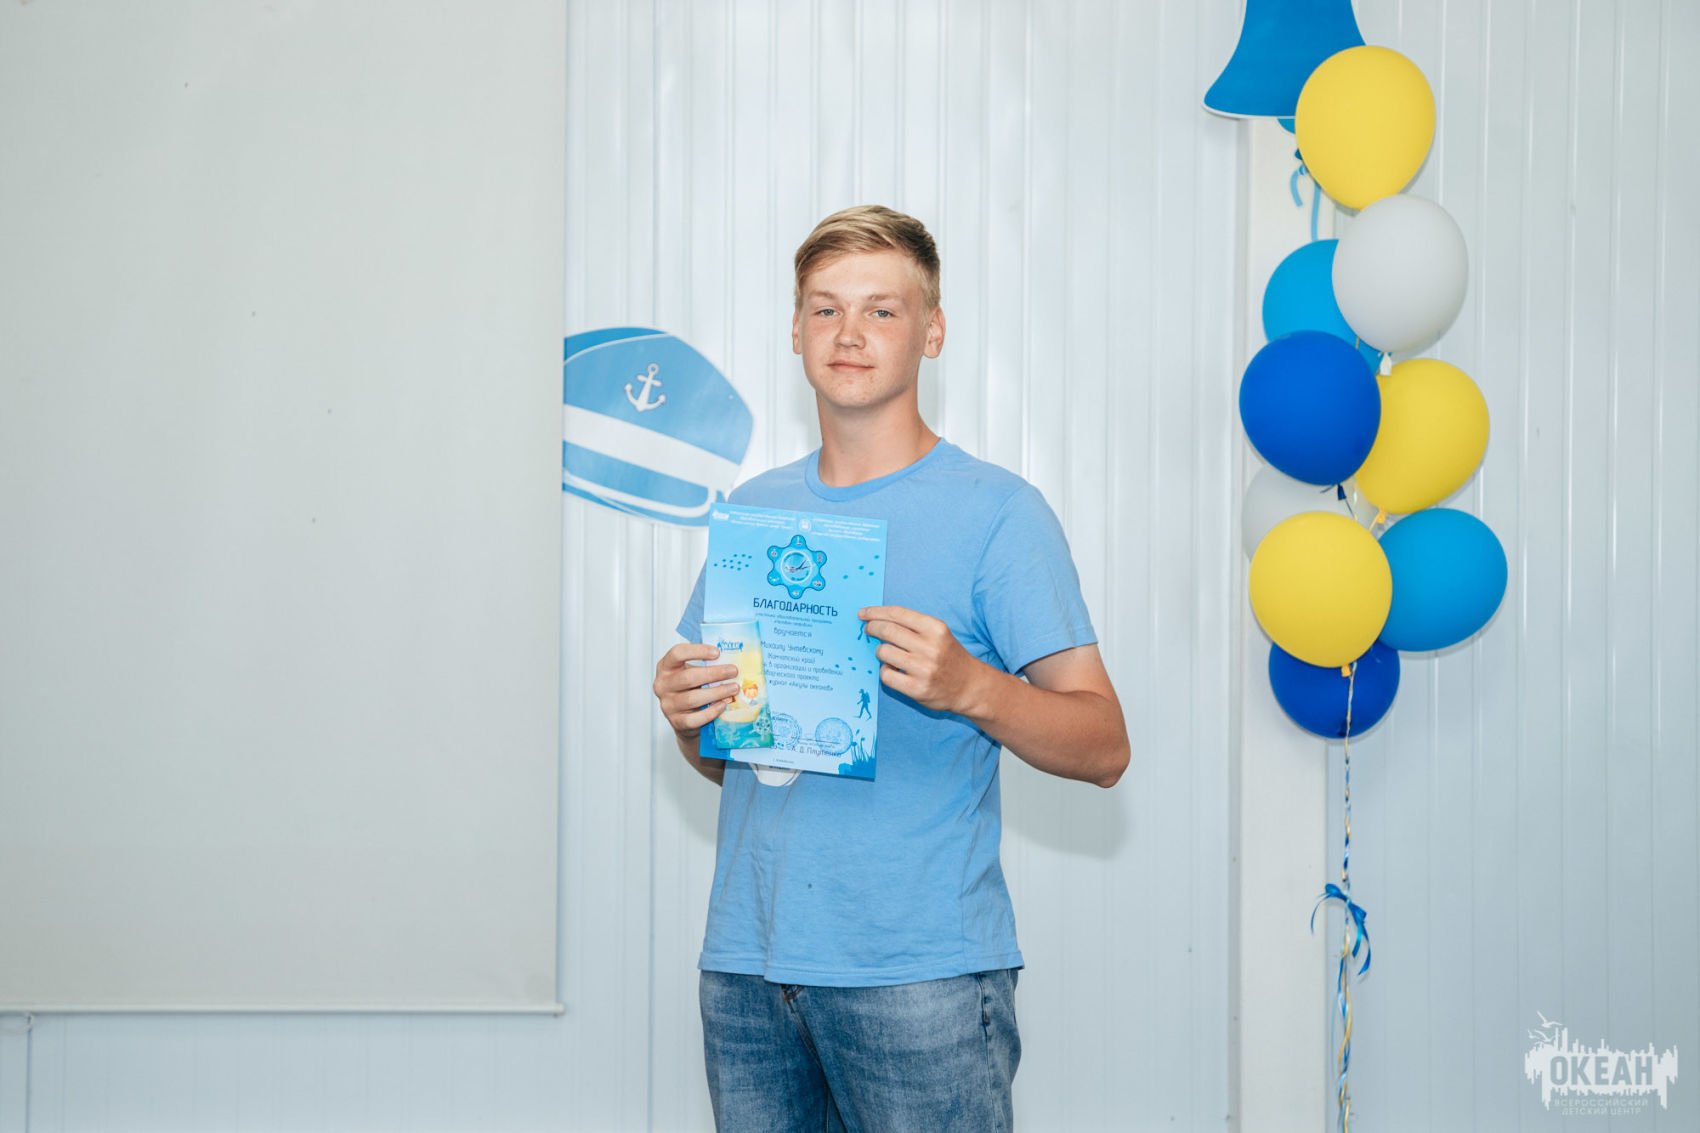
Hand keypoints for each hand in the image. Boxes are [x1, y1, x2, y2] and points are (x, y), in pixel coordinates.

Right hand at [653, 642, 738, 737]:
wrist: (684, 717)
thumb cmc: (691, 688)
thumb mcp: (692, 672)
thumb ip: (706, 665)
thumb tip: (732, 658)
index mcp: (666, 667)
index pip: (677, 653)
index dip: (697, 651)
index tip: (717, 653)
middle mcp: (663, 685)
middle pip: (688, 677)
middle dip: (714, 673)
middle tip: (733, 671)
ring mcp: (668, 705)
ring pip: (692, 698)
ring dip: (717, 692)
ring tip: (733, 688)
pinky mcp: (676, 722)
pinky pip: (694, 719)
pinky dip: (710, 712)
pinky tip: (722, 705)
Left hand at [858, 605, 988, 715]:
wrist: (970, 686)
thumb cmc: (949, 656)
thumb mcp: (938, 634)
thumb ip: (912, 626)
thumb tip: (876, 619)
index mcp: (936, 628)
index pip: (898, 614)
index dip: (875, 612)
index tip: (862, 613)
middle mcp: (930, 647)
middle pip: (887, 630)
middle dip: (872, 628)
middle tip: (868, 630)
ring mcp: (923, 669)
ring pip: (883, 652)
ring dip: (881, 652)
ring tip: (889, 655)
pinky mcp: (917, 688)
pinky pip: (886, 675)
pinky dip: (885, 671)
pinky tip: (894, 670)